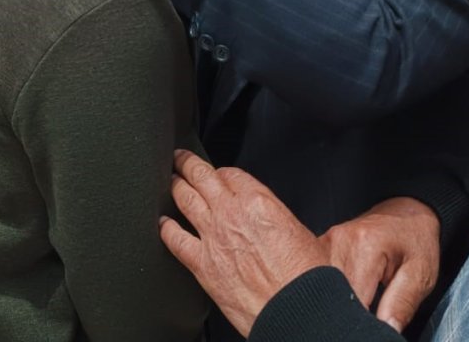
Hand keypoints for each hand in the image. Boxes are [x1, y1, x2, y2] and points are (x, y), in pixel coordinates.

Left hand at [160, 150, 326, 336]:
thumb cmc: (307, 279)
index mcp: (259, 201)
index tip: (218, 174)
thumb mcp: (301, 233)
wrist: (298, 311)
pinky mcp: (202, 264)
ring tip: (170, 179)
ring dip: (175, 185)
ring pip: (184, 198)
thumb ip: (277, 220)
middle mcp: (231, 213)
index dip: (222, 172)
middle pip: (201, 176)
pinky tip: (162, 224)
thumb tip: (274, 225)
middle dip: (188, 163)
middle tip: (180, 158)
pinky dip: (165, 229)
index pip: (230, 173)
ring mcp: (213, 237)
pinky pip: (175, 239)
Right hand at [319, 197, 440, 331]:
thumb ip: (402, 303)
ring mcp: (326, 242)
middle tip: (363, 318)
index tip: (370, 327)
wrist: (405, 212)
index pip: (352, 298)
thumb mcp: (420, 274)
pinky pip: (314, 274)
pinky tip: (343, 297)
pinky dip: (327, 292)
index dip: (359, 322)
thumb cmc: (415, 241)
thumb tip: (387, 330)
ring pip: (317, 285)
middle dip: (342, 313)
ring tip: (356, 307)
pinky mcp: (320, 245)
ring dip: (333, 302)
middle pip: (328, 292)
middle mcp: (338, 241)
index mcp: (365, 247)